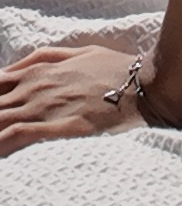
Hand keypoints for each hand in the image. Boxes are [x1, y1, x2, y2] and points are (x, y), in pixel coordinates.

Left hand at [0, 41, 146, 153]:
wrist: (144, 86)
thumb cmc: (115, 70)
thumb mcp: (80, 52)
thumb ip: (46, 58)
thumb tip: (13, 67)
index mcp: (38, 71)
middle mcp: (35, 88)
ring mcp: (44, 107)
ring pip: (0, 119)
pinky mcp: (56, 127)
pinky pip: (16, 134)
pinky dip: (2, 142)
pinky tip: (0, 153)